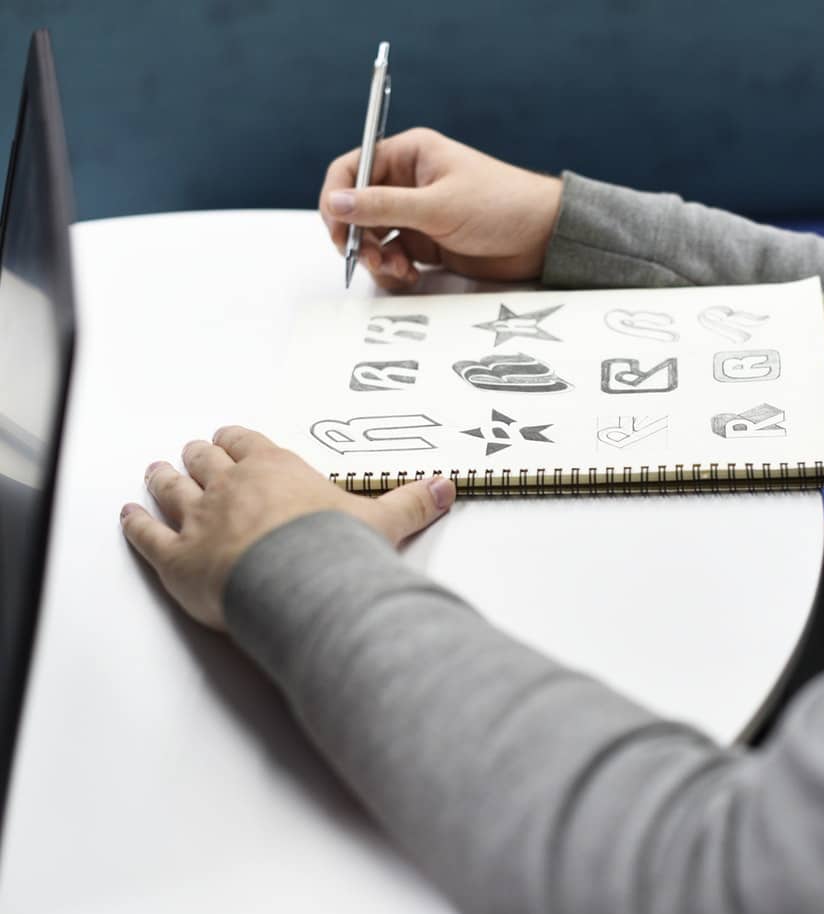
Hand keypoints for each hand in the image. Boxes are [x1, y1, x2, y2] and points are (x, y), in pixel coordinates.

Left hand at [120, 426, 456, 630]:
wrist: (300, 583)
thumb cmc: (335, 549)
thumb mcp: (384, 522)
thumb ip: (413, 503)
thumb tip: (447, 487)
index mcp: (276, 469)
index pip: (247, 443)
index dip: (237, 442)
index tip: (232, 441)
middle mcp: (231, 486)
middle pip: (205, 461)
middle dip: (198, 457)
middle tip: (192, 454)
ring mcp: (200, 519)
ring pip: (171, 489)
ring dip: (163, 479)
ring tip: (156, 472)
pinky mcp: (177, 558)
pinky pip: (147, 535)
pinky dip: (135, 525)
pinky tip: (129, 517)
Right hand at [319, 127, 564, 290]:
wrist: (543, 238)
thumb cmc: (501, 205)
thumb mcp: (438, 206)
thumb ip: (384, 206)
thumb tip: (336, 203)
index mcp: (409, 155)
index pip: (352, 168)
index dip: (337, 197)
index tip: (336, 227)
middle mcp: (408, 182)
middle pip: (356, 207)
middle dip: (356, 235)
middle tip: (367, 257)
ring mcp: (417, 214)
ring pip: (372, 236)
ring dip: (375, 256)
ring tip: (396, 270)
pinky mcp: (427, 242)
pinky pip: (393, 256)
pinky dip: (393, 269)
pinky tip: (409, 275)